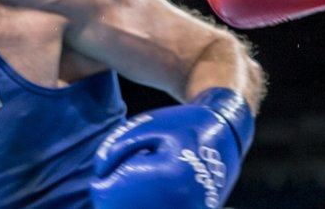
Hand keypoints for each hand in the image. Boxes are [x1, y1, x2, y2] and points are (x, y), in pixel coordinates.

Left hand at [91, 88, 253, 208]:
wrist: (225, 133)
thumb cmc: (182, 125)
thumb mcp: (147, 125)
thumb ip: (116, 148)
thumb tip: (99, 173)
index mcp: (169, 174)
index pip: (115, 193)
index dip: (102, 185)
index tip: (100, 176)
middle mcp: (182, 200)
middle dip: (113, 199)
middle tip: (112, 183)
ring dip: (128, 206)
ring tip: (130, 189)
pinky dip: (144, 208)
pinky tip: (144, 198)